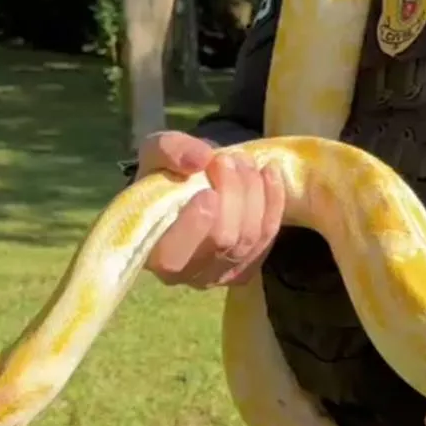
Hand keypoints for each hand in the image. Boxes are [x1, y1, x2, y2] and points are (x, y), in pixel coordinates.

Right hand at [137, 130, 284, 288]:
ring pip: (249, 237)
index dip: (193, 226)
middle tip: (228, 159)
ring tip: (245, 161)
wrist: (193, 186)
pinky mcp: (248, 266)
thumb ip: (169, 151)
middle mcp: (186, 273)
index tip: (207, 192)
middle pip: (222, 241)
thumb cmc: (165, 176)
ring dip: (253, 192)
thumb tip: (200, 159)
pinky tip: (269, 173)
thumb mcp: (155, 153)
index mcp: (151, 252)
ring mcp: (221, 273)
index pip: (173, 256)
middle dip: (232, 193)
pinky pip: (268, 235)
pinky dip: (273, 200)